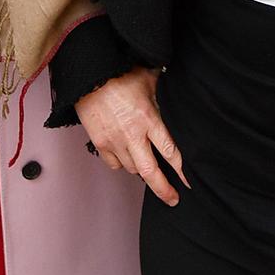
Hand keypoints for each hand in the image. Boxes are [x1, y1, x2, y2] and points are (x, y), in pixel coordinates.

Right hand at [75, 67, 187, 206]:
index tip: (188, 182)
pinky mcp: (99, 143)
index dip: (181, 170)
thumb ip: (161, 94)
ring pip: (132, 169)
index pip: (170, 151)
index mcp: (148, 118)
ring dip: (142, 170)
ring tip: (148, 165)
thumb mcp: (147, 80)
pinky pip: (115, 164)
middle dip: (163, 189)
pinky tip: (127, 155)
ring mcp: (114, 141)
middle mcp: (132, 134)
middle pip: (150, 171)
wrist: (87, 76)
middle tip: (172, 199)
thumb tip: (174, 92)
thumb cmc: (118, 75)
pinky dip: (123, 163)